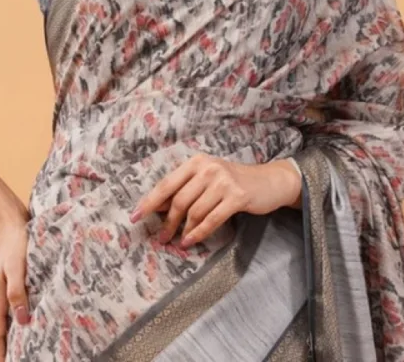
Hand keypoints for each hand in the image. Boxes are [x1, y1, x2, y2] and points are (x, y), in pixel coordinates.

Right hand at [0, 205, 31, 361]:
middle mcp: (1, 296)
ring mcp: (7, 289)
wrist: (11, 220)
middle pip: (2, 330)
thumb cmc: (15, 241)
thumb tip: (21, 321)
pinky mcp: (16, 280)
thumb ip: (18, 292)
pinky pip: (18, 304)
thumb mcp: (17, 266)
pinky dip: (23, 316)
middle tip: (24, 359)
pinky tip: (36, 316)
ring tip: (31, 345)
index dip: (1, 354)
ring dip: (17, 333)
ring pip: (10, 318)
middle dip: (9, 348)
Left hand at [129, 153, 301, 247]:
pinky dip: (198, 234)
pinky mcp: (237, 197)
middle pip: (179, 200)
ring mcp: (223, 181)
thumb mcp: (207, 179)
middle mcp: (208, 168)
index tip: (135, 217)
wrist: (268, 181)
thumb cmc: (232, 182)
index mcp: (196, 162)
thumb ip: (184, 189)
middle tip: (160, 238)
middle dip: (166, 222)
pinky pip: (211, 220)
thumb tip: (155, 208)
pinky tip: (189, 241)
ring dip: (182, 231)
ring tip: (176, 242)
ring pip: (194, 212)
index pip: (167, 183)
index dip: (149, 201)